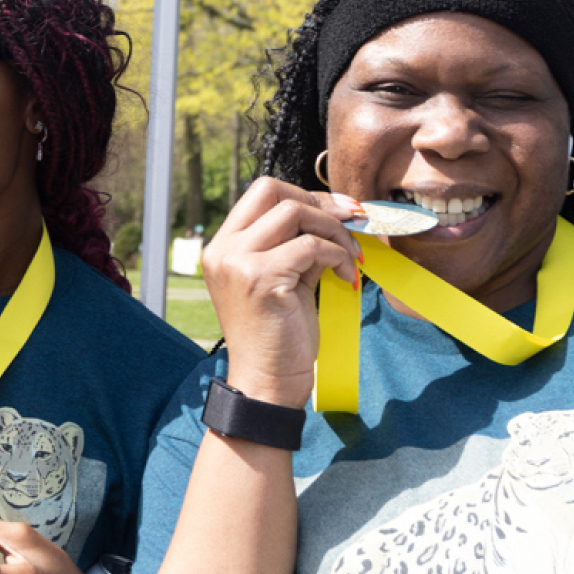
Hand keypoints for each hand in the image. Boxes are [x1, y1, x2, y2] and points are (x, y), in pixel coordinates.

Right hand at [202, 178, 358, 407]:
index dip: (304, 195)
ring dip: (333, 230)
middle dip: (318, 202)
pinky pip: (311, 246)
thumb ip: (300, 246)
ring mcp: (237, 262)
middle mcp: (223, 250)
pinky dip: (337, 255)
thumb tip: (337, 215)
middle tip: (350, 224)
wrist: (268, 383)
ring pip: (294, 212)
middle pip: (272, 190)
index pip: (261, 193)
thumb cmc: (279, 338)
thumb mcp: (288, 281)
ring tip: (350, 258)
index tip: (339, 212)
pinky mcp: (260, 278)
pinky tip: (345, 276)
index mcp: (223, 248)